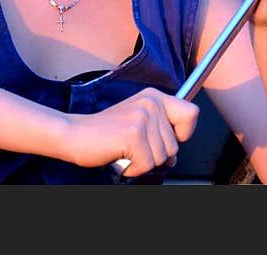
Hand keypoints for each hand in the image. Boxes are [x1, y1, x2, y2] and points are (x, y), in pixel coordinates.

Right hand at [61, 88, 198, 176]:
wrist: (74, 135)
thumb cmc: (104, 133)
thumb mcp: (138, 123)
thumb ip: (160, 132)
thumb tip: (175, 155)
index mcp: (154, 97)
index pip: (192, 113)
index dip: (183, 133)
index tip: (165, 137)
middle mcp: (151, 103)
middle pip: (175, 146)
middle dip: (156, 156)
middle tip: (133, 146)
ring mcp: (142, 117)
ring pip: (162, 158)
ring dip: (143, 163)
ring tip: (125, 150)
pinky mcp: (133, 134)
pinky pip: (147, 165)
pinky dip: (133, 169)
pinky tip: (120, 156)